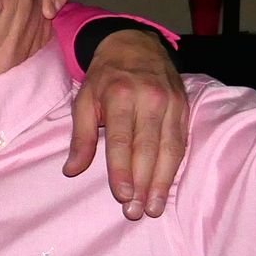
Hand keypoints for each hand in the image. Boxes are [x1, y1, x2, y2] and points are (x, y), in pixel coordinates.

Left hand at [67, 29, 187, 219]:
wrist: (135, 43)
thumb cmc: (105, 76)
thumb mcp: (84, 99)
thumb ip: (80, 136)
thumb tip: (72, 170)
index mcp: (120, 95)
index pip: (121, 139)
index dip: (122, 170)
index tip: (122, 195)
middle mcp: (149, 98)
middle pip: (147, 148)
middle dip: (143, 183)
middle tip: (136, 211)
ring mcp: (171, 102)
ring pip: (170, 148)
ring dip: (162, 181)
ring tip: (154, 207)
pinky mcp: (184, 107)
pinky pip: (181, 141)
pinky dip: (175, 166)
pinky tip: (168, 186)